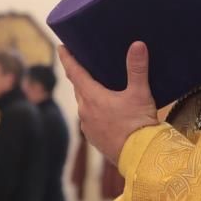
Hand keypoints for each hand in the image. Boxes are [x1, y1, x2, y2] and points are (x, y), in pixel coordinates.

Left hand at [58, 42, 158, 165]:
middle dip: (79, 76)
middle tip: (82, 65)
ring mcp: (87, 127)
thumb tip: (137, 45)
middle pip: (79, 88)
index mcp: (92, 97)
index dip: (67, 58)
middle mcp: (84, 111)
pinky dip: (94, 112)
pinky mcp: (94, 138)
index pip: (75, 72)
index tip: (61, 48)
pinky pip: (89, 120)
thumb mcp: (140, 93)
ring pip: (84, 105)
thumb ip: (137, 68)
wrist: (140, 156)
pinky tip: (104, 112)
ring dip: (88, 95)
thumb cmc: (138, 123)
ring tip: (96, 88)